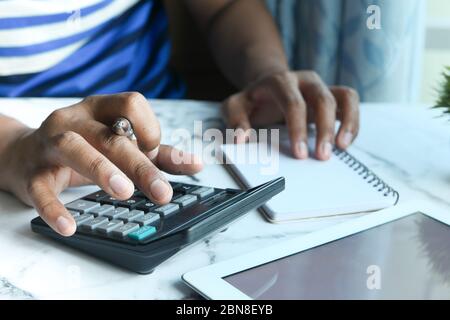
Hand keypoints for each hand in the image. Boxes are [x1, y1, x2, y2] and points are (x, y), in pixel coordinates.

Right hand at [0, 93, 201, 235]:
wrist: (24, 154)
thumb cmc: (83, 147)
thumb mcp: (119, 144)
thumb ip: (159, 154)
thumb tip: (197, 164)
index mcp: (101, 109)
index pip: (132, 104)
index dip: (149, 128)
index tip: (155, 152)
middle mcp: (76, 119)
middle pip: (111, 136)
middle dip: (140, 164)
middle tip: (161, 193)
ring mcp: (51, 142)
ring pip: (75, 148)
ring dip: (102, 170)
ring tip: (124, 193)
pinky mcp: (33, 172)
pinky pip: (41, 188)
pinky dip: (55, 208)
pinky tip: (70, 226)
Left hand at [222, 71, 359, 159]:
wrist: (266, 85)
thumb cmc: (252, 100)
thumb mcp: (234, 107)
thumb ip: (235, 120)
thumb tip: (241, 140)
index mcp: (279, 81)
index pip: (293, 102)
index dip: (298, 128)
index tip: (299, 154)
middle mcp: (304, 80)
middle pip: (322, 99)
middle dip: (324, 129)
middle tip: (322, 156)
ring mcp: (321, 85)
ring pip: (344, 97)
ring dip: (347, 123)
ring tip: (342, 147)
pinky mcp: (332, 94)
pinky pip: (350, 102)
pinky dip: (352, 121)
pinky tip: (345, 142)